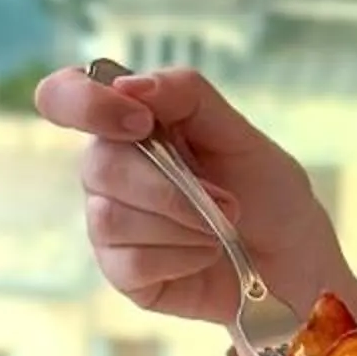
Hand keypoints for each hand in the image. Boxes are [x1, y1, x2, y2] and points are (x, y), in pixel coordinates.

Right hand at [32, 64, 350, 329]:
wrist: (293, 264)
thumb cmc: (267, 194)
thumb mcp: (240, 134)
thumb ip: (187, 97)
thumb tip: (128, 85)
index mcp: (129, 124)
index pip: (64, 96)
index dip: (82, 103)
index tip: (139, 122)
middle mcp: (109, 170)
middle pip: (98, 165)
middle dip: (169, 187)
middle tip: (226, 201)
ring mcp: (109, 222)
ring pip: (112, 218)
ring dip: (183, 225)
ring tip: (218, 231)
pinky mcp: (119, 270)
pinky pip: (130, 261)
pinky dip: (180, 258)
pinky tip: (202, 256)